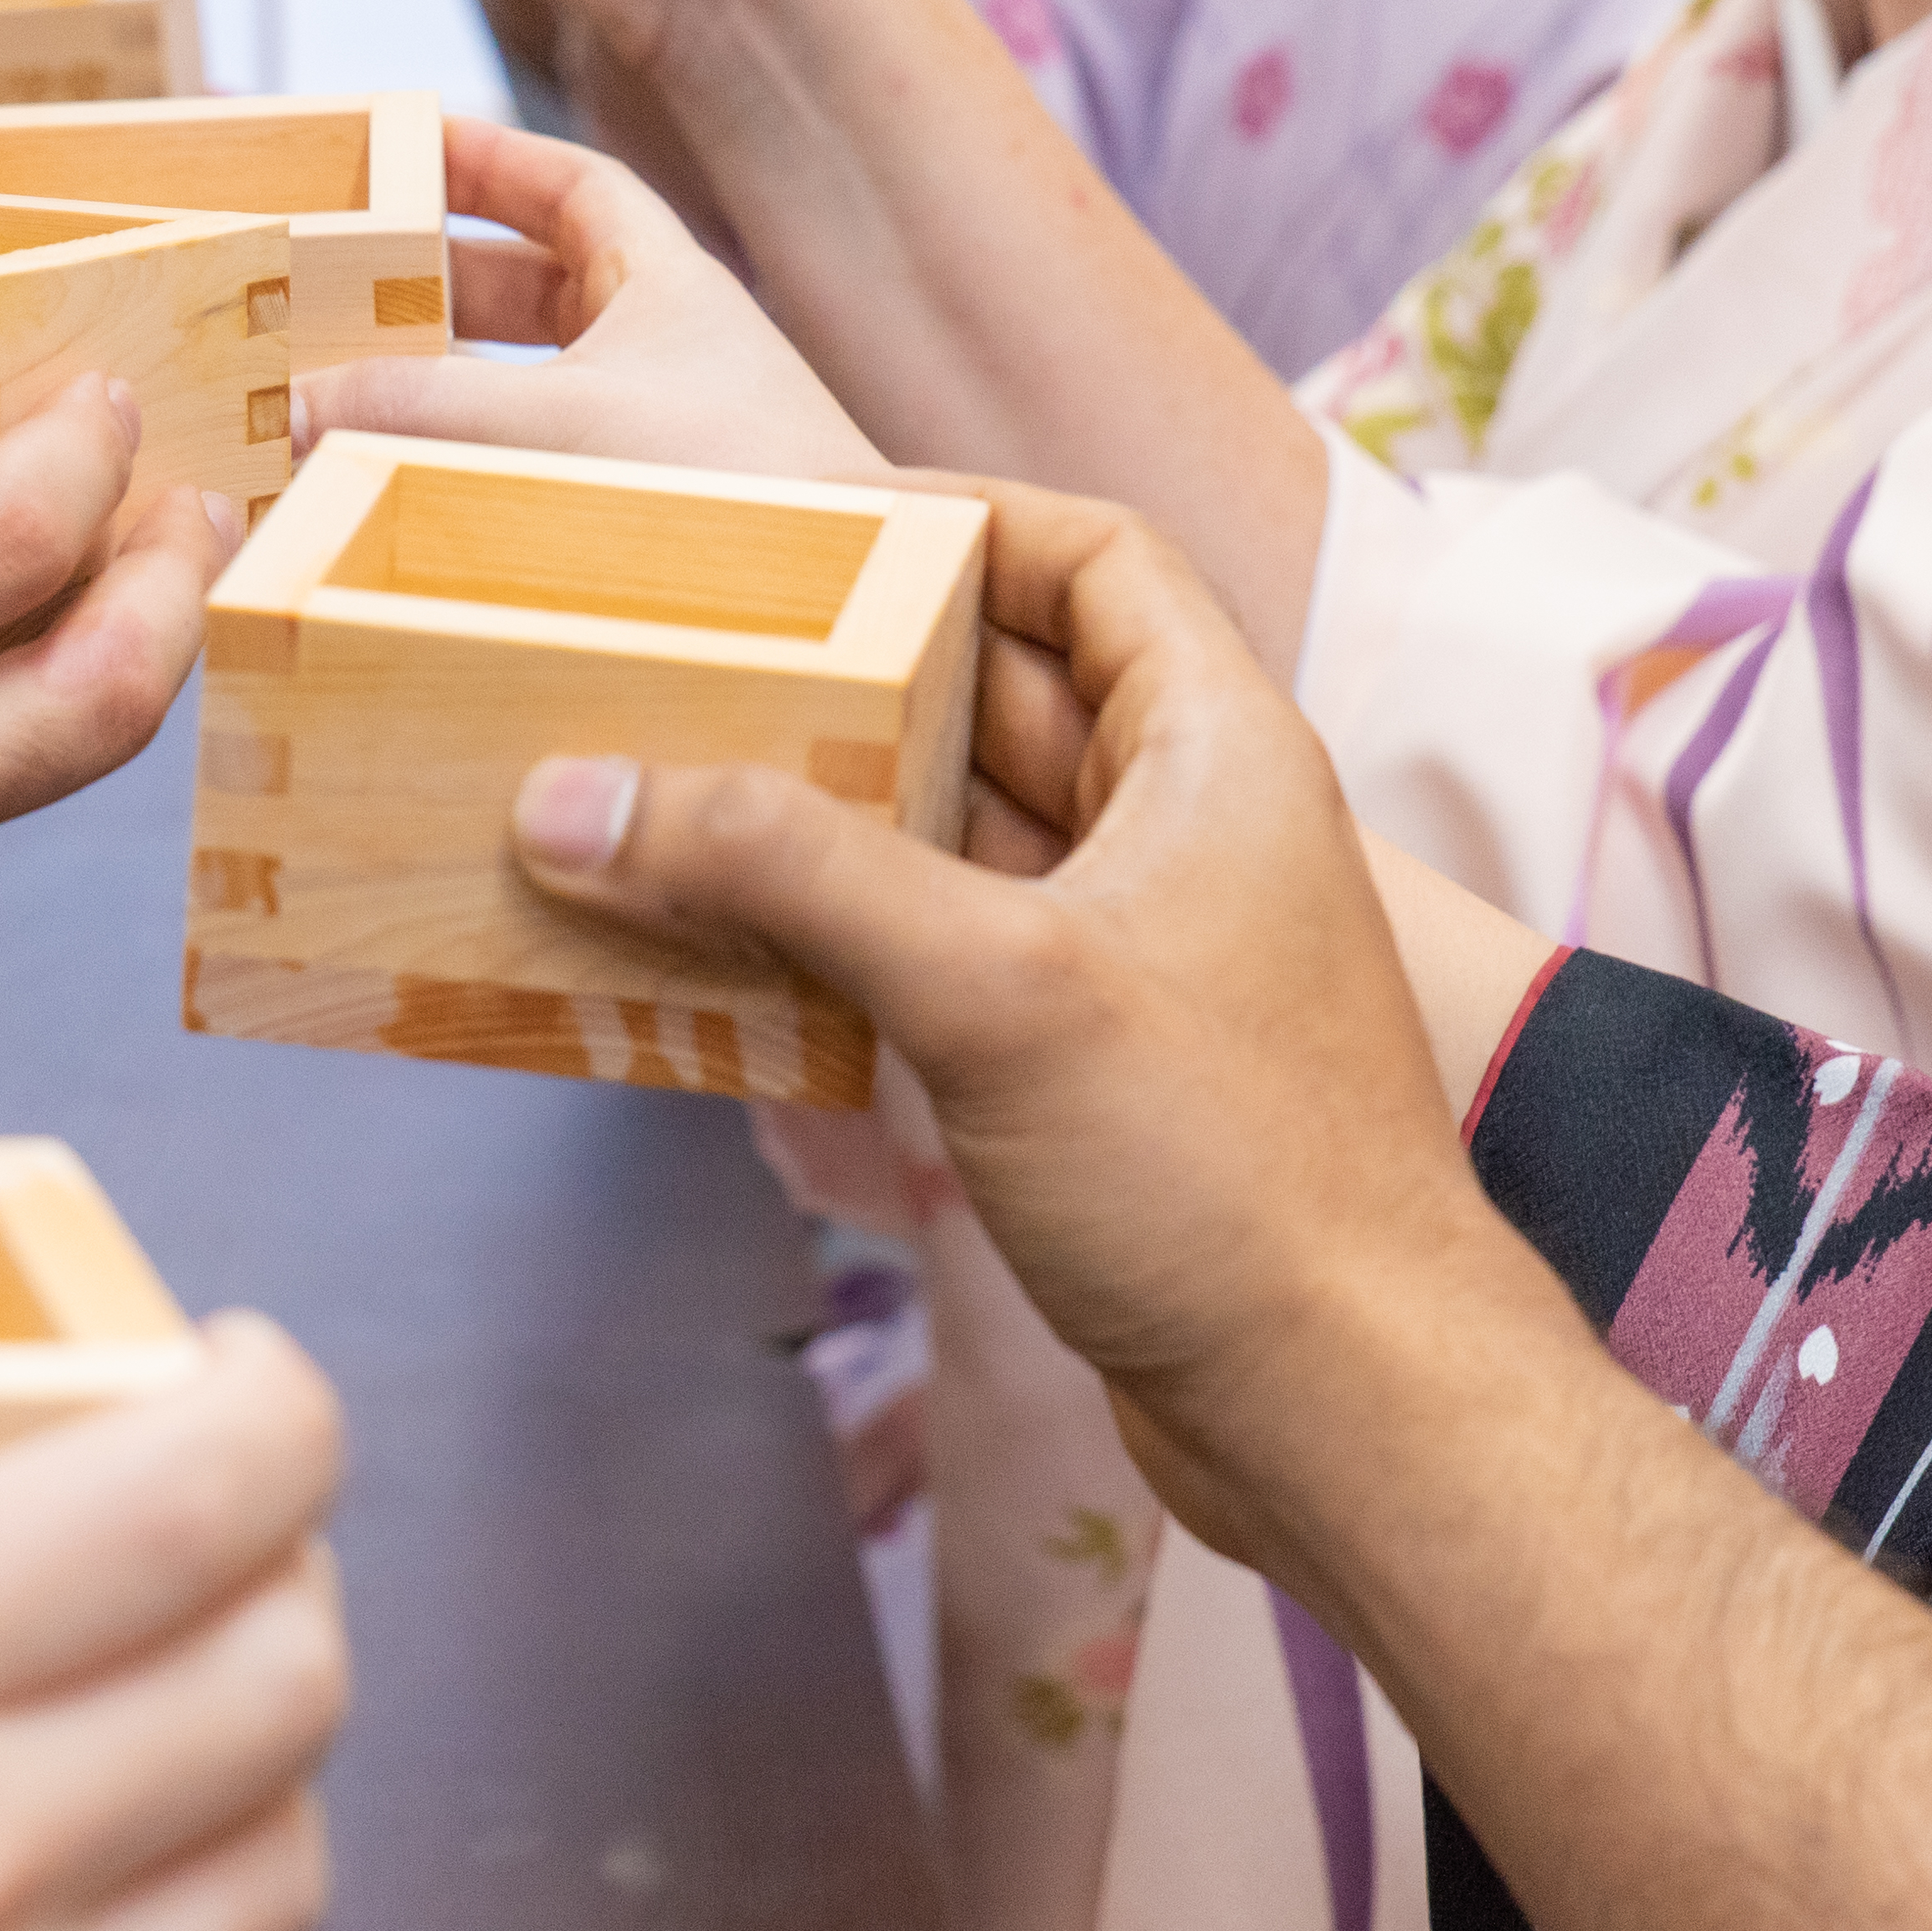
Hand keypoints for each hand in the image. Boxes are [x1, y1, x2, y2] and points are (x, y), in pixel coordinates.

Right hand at [288, 115, 882, 479]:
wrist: (855, 609)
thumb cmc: (741, 491)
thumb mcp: (556, 420)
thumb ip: (422, 404)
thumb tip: (300, 403)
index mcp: (669, 286)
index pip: (573, 187)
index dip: (488, 158)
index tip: (406, 145)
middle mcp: (673, 354)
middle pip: (537, 287)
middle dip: (437, 284)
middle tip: (342, 286)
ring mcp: (670, 438)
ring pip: (537, 384)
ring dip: (450, 387)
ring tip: (347, 393)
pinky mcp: (661, 520)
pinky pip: (546, 467)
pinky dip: (477, 469)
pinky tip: (413, 496)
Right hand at [492, 479, 1495, 1569]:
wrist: (1352, 1411)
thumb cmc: (1230, 1172)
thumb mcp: (995, 985)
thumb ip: (788, 871)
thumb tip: (579, 791)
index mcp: (1215, 753)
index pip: (1094, 559)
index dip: (962, 519)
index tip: (813, 528)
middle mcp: (1189, 833)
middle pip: (1005, 692)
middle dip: (852, 673)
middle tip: (691, 661)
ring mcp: (1145, 956)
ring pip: (966, 834)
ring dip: (831, 817)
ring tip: (671, 796)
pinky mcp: (1098, 1072)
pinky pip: (951, 954)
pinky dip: (850, 939)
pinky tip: (732, 954)